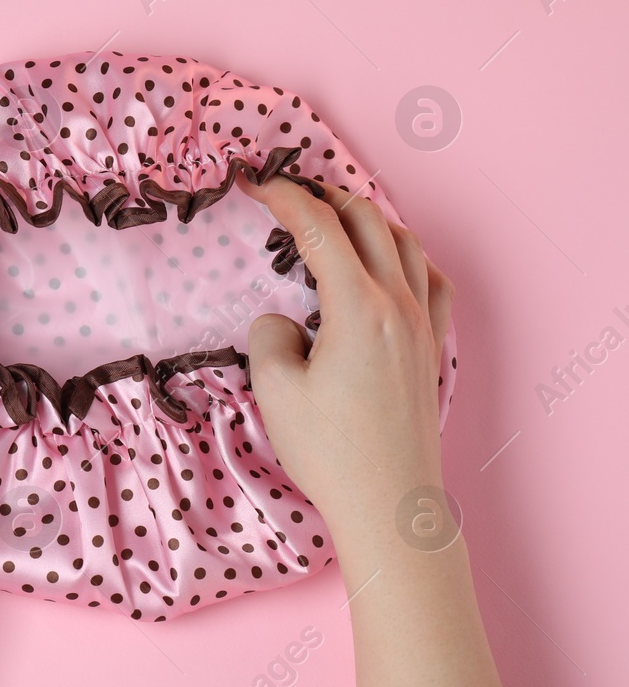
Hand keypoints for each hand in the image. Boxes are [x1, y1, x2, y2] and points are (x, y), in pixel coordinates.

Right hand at [237, 172, 453, 546]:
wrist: (389, 503)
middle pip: (368, 220)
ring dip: (366, 218)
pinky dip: (406, 255)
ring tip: (333, 219)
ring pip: (405, 242)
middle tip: (286, 193)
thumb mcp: (275, 390)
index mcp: (358, 307)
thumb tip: (283, 321)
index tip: (252, 183)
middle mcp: (399, 305)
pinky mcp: (433, 348)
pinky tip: (390, 265)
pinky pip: (431, 279)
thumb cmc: (330, 452)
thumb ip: (270, 336)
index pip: (319, 228)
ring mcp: (424, 325)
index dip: (282, 197)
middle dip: (324, 195)